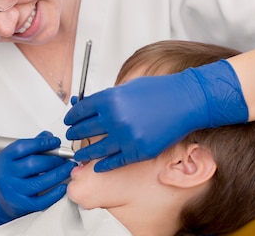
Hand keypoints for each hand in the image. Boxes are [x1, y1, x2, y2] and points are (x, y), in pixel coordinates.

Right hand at [0, 131, 75, 227]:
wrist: (1, 199)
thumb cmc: (12, 174)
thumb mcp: (17, 156)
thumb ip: (32, 145)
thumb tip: (49, 137)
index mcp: (4, 158)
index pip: (22, 147)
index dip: (41, 143)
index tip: (55, 142)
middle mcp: (6, 174)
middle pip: (32, 164)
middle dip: (53, 159)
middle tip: (65, 157)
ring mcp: (13, 190)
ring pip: (39, 182)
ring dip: (58, 174)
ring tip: (68, 169)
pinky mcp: (22, 204)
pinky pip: (41, 200)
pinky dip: (55, 194)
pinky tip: (62, 187)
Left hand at [64, 60, 247, 171]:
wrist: (186, 101)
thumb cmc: (159, 91)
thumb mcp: (126, 88)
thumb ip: (107, 99)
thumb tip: (89, 108)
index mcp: (109, 99)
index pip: (80, 111)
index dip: (71, 117)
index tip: (69, 121)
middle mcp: (115, 118)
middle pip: (84, 130)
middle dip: (74, 134)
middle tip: (71, 136)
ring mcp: (126, 136)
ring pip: (95, 149)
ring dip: (84, 153)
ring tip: (79, 155)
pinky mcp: (138, 151)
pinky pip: (114, 161)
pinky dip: (104, 165)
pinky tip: (98, 165)